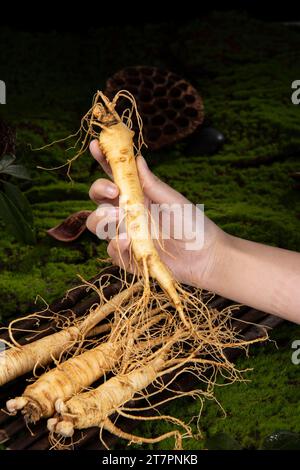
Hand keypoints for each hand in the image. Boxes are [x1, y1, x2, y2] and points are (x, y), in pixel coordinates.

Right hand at [86, 140, 225, 288]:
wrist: (206, 256)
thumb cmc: (193, 224)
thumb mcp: (174, 201)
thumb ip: (152, 184)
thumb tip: (137, 158)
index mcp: (137, 196)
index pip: (115, 175)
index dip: (102, 159)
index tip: (95, 145)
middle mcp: (127, 214)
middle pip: (98, 199)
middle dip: (99, 190)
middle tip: (113, 191)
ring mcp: (125, 235)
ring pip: (96, 224)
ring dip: (102, 218)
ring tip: (119, 218)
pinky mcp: (128, 257)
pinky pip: (111, 251)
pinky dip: (115, 245)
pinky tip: (127, 241)